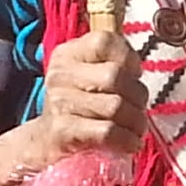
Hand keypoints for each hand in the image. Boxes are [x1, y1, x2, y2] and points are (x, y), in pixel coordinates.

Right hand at [34, 24, 144, 159]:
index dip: (129, 58)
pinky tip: (130, 143)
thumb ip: (114, 63)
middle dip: (138, 96)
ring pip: (115, 106)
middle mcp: (60, 74)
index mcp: (68, 54)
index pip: (105, 42)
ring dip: (135, 121)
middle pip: (114, 76)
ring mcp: (59, 102)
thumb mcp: (91, 76)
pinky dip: (126, 140)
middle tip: (139, 109)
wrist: (46, 140)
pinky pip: (107, 132)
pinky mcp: (62, 131)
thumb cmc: (80, 105)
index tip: (134, 76)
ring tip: (136, 128)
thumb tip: (138, 68)